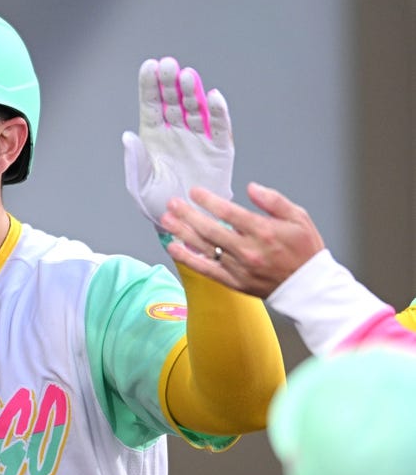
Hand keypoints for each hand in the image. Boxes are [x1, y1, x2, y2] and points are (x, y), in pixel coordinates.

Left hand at [122, 56, 232, 235]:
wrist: (187, 221)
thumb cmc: (159, 204)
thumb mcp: (140, 185)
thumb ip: (135, 161)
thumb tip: (127, 137)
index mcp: (153, 136)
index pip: (151, 105)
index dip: (150, 85)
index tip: (149, 67)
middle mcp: (176, 131)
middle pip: (173, 100)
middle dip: (171, 82)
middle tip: (170, 65)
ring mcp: (198, 137)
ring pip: (196, 108)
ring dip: (193, 92)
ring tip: (188, 77)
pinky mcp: (219, 148)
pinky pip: (220, 127)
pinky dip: (218, 112)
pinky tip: (213, 97)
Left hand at [161, 182, 325, 297]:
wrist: (308, 286)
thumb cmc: (304, 250)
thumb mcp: (299, 218)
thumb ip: (274, 201)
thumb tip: (251, 188)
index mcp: (263, 231)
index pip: (229, 213)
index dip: (209, 201)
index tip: (194, 192)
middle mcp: (248, 250)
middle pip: (210, 229)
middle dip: (188, 215)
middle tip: (172, 204)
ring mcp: (238, 267)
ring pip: (205, 248)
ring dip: (183, 233)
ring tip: (166, 220)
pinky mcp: (234, 282)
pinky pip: (206, 269)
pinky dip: (188, 259)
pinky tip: (173, 248)